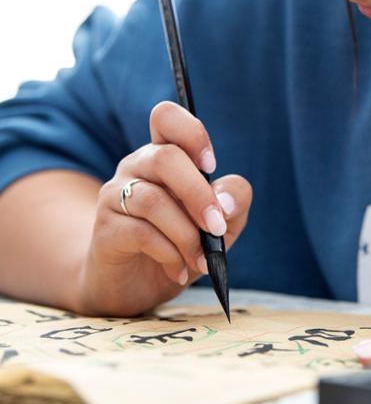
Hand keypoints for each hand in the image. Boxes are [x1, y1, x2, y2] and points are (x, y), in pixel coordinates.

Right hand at [77, 101, 251, 316]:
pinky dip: (169, 253)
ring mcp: (115, 194)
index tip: (211, 164)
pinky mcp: (105, 228)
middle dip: (199, 195)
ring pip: (153, 200)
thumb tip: (225, 202)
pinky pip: (140, 232)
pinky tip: (178, 270)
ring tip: (200, 260)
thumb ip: (233, 202)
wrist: (139, 286)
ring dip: (186, 234)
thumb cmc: (183, 243)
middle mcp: (137, 166)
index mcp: (166, 155)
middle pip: (165, 157)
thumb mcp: (222, 223)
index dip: (192, 133)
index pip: (166, 117)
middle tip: (217, 228)